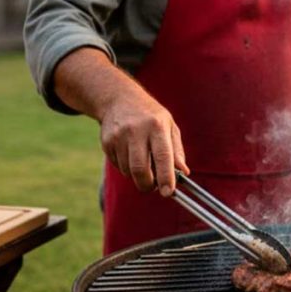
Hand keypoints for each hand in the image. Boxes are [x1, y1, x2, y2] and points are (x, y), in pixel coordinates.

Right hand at [53, 48, 188, 197]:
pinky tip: (130, 155)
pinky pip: (118, 166)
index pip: (162, 157)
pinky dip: (126, 168)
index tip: (168, 192)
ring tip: (143, 164)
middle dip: (148, 185)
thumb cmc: (150, 115)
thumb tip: (183, 172)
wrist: (119, 98)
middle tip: (153, 187)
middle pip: (140, 169)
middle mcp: (137, 131)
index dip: (165, 178)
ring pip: (128, 171)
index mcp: (157, 126)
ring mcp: (119, 136)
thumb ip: (176, 151)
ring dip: (137, 176)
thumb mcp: (169, 126)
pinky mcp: (107, 142)